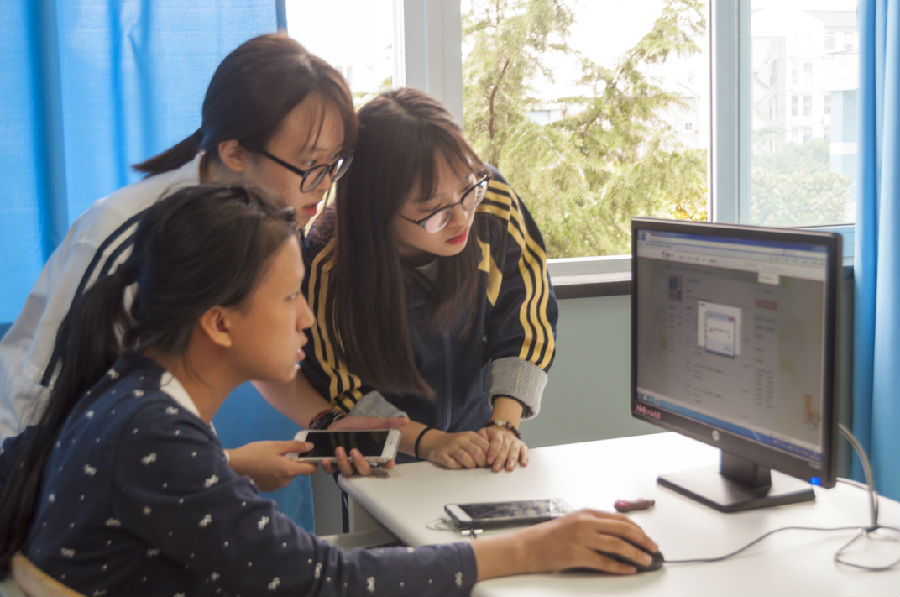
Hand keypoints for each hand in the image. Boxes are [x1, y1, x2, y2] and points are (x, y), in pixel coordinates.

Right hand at [226, 441, 317, 491]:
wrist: (233, 466)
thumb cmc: (253, 454)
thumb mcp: (276, 445)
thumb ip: (295, 446)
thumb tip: (310, 447)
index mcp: (289, 470)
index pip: (311, 470)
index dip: (311, 461)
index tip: (305, 454)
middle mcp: (285, 481)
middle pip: (298, 471)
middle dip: (293, 462)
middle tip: (282, 452)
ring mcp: (276, 486)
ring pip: (287, 475)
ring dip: (283, 467)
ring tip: (270, 458)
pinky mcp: (268, 488)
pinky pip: (278, 479)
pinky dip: (275, 472)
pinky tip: (265, 465)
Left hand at [320, 415, 407, 476]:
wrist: (334, 425)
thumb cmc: (354, 426)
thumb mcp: (370, 422)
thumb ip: (387, 423)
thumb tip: (405, 420)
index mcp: (373, 454)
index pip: (383, 463)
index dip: (387, 465)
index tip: (388, 463)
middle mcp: (361, 463)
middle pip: (365, 471)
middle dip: (361, 464)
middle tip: (355, 452)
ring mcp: (347, 465)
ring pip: (348, 472)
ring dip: (344, 463)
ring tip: (339, 450)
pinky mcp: (334, 465)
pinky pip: (331, 471)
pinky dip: (328, 467)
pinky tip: (326, 460)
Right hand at [419, 429, 490, 468]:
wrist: (433, 441)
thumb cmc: (454, 443)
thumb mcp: (468, 439)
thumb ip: (480, 446)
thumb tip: (493, 458)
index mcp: (470, 436)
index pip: (485, 446)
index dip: (490, 456)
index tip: (491, 463)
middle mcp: (461, 440)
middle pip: (477, 453)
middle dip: (482, 463)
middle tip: (482, 467)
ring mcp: (451, 448)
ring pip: (466, 458)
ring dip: (471, 466)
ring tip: (471, 467)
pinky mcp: (442, 455)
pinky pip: (452, 464)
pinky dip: (457, 467)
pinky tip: (458, 466)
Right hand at [472, 510, 659, 579]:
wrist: (527, 546)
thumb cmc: (547, 536)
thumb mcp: (572, 522)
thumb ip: (592, 525)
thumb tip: (617, 535)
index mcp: (586, 513)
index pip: (619, 519)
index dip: (637, 529)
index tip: (646, 537)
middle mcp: (585, 523)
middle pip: (623, 529)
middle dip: (642, 540)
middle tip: (653, 548)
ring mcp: (582, 538)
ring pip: (617, 545)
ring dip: (636, 553)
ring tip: (646, 560)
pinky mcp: (577, 555)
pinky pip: (605, 562)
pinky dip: (620, 566)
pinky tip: (629, 569)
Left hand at [478, 425, 527, 471]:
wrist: (501, 429)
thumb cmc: (490, 436)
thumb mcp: (483, 434)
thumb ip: (480, 441)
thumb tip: (478, 450)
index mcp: (497, 433)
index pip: (496, 442)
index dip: (493, 452)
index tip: (489, 461)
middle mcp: (507, 436)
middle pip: (505, 448)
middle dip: (501, 459)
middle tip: (497, 469)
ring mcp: (515, 441)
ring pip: (515, 450)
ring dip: (512, 459)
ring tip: (509, 468)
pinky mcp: (521, 445)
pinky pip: (524, 450)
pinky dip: (525, 457)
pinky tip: (523, 464)